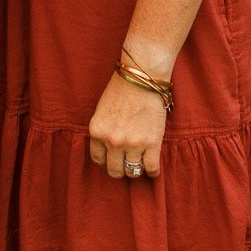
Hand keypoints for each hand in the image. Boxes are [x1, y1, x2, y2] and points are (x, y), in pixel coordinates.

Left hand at [87, 66, 167, 180]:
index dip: (105, 162)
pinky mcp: (152, 143)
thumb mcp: (101, 111)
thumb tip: (108, 148)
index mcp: (97, 132)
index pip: (98, 160)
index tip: (111, 161)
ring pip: (132, 172)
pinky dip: (153, 172)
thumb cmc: (121, 89)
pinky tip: (153, 170)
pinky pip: (151, 168)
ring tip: (139, 165)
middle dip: (119, 170)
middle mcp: (112, 141)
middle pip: (114, 170)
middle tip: (125, 166)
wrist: (141, 78)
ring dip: (136, 170)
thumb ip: (103, 130)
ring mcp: (132, 144)